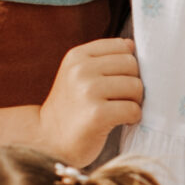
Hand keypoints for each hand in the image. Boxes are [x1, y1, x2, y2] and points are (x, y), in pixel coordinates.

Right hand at [33, 37, 143, 165]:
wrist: (48, 139)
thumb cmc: (71, 107)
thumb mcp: (78, 74)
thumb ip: (103, 59)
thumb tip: (131, 45)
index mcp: (77, 56)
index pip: (122, 46)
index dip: (128, 65)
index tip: (118, 80)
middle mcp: (81, 69)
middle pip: (131, 65)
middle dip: (132, 84)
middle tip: (121, 99)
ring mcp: (88, 91)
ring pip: (136, 86)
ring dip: (134, 102)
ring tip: (120, 110)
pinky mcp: (97, 114)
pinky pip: (133, 109)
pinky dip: (133, 117)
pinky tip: (121, 121)